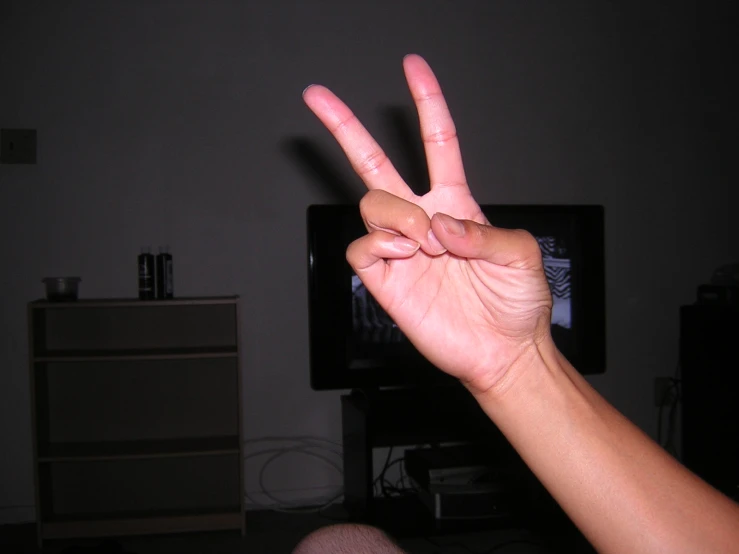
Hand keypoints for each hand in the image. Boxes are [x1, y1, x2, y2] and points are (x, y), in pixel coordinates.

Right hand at [303, 55, 552, 393]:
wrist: (501, 352)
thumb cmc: (516, 303)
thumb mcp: (521, 255)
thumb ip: (485, 231)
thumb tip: (437, 223)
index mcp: (456, 203)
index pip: (437, 142)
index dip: (427, 102)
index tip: (411, 65)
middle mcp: (422, 219)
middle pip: (375, 163)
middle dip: (344, 127)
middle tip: (314, 94)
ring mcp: (399, 248)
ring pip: (371, 202)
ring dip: (400, 215)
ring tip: (427, 244)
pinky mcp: (384, 278)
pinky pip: (363, 246)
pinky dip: (382, 243)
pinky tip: (407, 256)